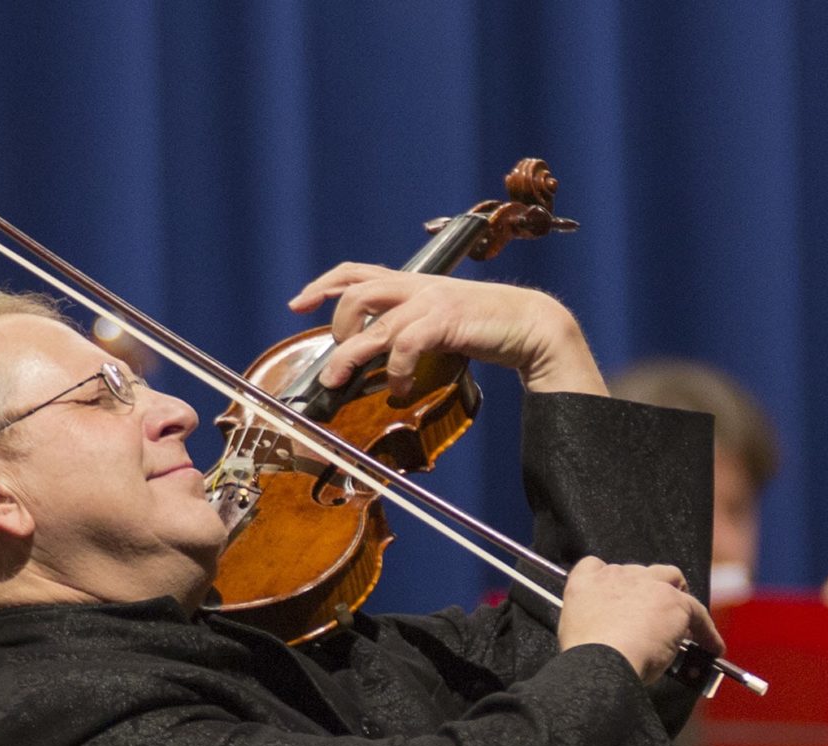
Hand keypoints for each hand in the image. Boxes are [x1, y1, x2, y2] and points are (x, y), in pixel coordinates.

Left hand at [290, 266, 604, 397]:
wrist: (529, 324)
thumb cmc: (483, 327)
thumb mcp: (437, 322)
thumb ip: (406, 330)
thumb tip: (375, 356)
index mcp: (411, 282)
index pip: (356, 272)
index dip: (323, 284)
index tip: (298, 303)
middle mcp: (416, 286)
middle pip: (355, 294)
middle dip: (335, 327)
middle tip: (334, 360)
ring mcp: (430, 301)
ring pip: (374, 327)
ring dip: (350, 358)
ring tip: (339, 383)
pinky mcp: (445, 320)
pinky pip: (406, 346)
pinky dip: (397, 374)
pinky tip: (400, 392)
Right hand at [557, 556, 720, 684]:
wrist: (602, 663)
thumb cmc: (585, 658)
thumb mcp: (575, 633)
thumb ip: (591, 623)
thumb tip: (612, 637)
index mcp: (586, 583)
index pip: (596, 566)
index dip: (610, 582)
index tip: (616, 598)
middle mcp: (617, 576)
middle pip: (639, 571)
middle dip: (647, 590)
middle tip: (652, 616)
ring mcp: (649, 585)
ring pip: (671, 578)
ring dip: (677, 596)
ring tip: (684, 620)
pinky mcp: (675, 602)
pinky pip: (698, 612)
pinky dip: (707, 631)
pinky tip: (712, 647)